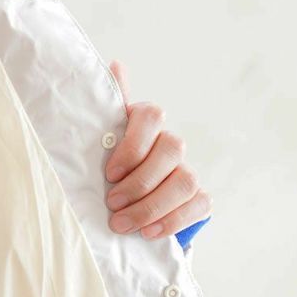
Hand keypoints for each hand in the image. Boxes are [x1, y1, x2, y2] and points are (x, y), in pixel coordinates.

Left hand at [104, 60, 212, 239]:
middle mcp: (169, 143)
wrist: (121, 201)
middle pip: (172, 150)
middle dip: (140, 182)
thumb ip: (104, 107)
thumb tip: (116, 64)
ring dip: (152, 206)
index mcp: (144, 122)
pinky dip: (173, 220)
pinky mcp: (197, 197)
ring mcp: (186, 169)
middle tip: (112, 204)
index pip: (152, 115)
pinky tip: (148, 233)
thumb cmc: (105, 164)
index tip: (109, 173)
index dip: (133, 145)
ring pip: (185, 180)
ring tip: (122, 224)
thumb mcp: (97, 138)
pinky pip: (199, 204)